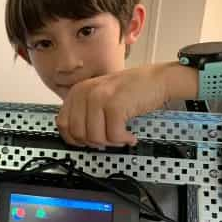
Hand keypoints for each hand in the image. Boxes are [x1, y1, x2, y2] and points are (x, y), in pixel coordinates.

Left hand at [55, 63, 193, 147]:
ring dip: (110, 142)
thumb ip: (84, 112)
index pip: (63, 124)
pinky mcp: (114, 105)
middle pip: (78, 134)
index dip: (75, 139)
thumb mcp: (99, 96)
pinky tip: (130, 135)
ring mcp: (98, 97)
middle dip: (94, 142)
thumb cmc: (131, 91)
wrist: (158, 79)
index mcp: (77, 92)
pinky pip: (113, 136)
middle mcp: (84, 92)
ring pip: (94, 137)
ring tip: (121, 135)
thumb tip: (75, 138)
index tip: (88, 142)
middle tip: (109, 139)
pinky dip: (123, 140)